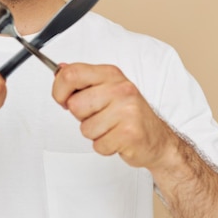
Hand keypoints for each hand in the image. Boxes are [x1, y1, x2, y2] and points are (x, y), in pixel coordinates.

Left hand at [52, 63, 176, 170]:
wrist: (158, 139)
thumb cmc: (128, 113)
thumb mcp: (107, 88)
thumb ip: (83, 79)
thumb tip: (60, 69)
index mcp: (110, 74)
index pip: (71, 74)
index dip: (59, 90)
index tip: (63, 99)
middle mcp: (120, 89)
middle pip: (75, 105)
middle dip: (81, 117)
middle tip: (99, 116)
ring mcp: (127, 110)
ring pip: (85, 128)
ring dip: (94, 133)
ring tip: (111, 127)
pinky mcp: (130, 133)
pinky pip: (98, 145)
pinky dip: (105, 147)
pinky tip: (117, 139)